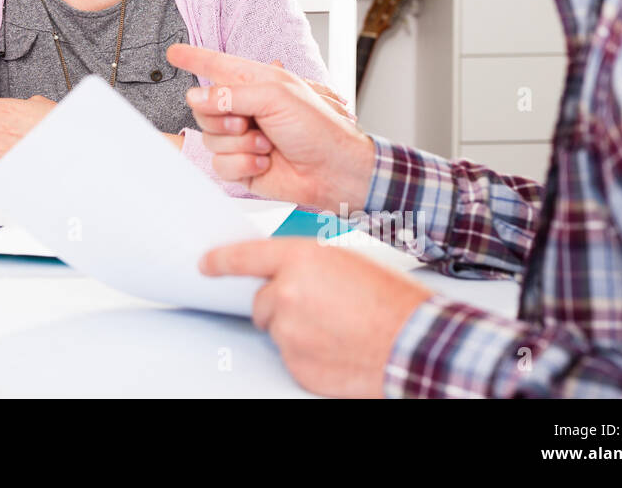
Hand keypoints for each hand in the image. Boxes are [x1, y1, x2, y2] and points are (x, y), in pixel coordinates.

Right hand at [166, 43, 375, 208]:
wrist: (334, 170)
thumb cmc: (319, 129)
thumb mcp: (275, 96)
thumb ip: (231, 94)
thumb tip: (196, 97)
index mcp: (255, 83)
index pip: (216, 65)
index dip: (194, 58)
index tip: (174, 53)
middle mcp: (246, 109)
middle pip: (204, 108)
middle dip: (222, 117)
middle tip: (247, 122)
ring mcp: (242, 138)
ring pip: (210, 138)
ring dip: (239, 144)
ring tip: (266, 145)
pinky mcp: (242, 165)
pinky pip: (220, 164)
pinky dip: (242, 164)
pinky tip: (264, 162)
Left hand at [201, 237, 432, 396]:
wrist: (415, 342)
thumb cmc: (389, 299)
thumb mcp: (344, 263)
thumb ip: (304, 266)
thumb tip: (282, 277)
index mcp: (299, 258)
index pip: (244, 257)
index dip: (220, 261)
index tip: (205, 265)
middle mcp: (286, 293)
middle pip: (261, 301)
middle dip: (280, 306)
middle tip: (317, 309)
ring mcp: (288, 332)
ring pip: (277, 330)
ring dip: (297, 331)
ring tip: (336, 329)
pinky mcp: (296, 364)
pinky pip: (291, 357)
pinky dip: (307, 355)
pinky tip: (336, 348)